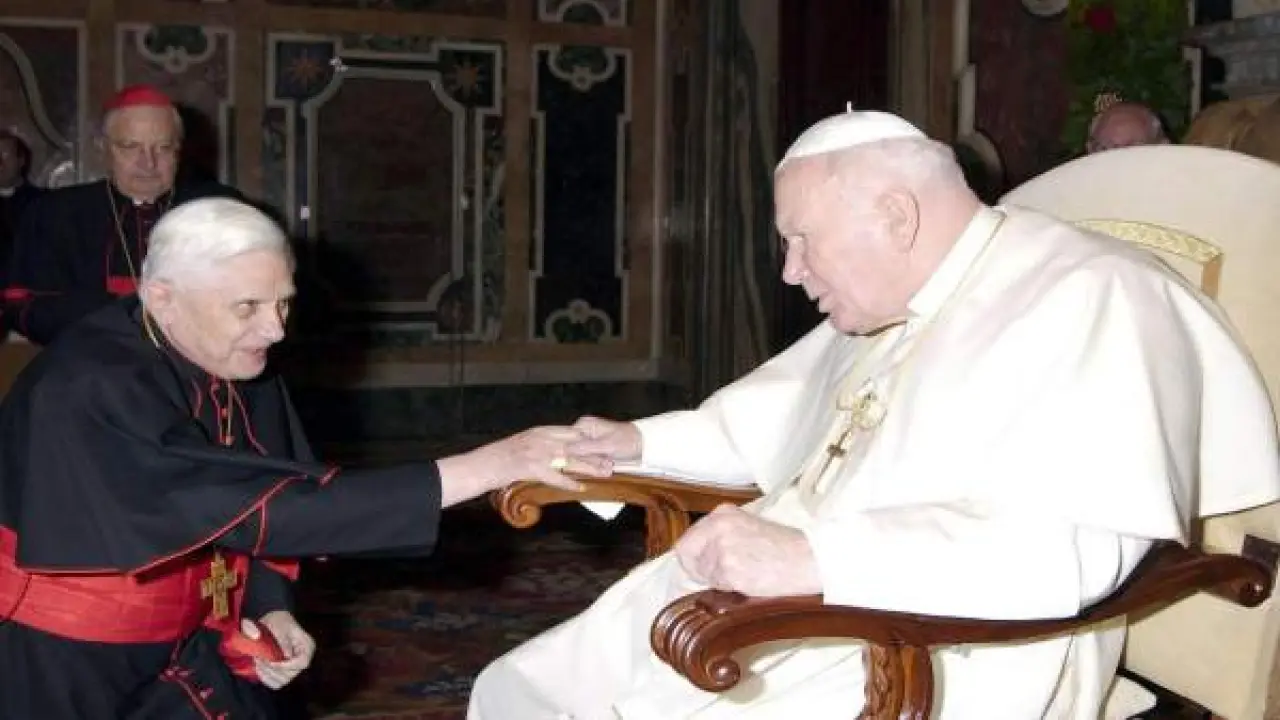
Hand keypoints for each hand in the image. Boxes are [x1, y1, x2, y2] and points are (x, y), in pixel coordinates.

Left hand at [250, 611, 315, 689]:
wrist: (272, 621)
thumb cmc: (278, 620)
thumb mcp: (280, 625)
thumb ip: (283, 639)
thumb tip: (286, 656)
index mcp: (307, 646)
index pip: (302, 663)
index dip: (286, 665)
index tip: (270, 661)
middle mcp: (303, 659)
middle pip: (292, 674)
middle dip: (272, 670)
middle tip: (258, 659)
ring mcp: (293, 667)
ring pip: (282, 681)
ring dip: (267, 674)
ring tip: (257, 662)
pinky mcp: (284, 671)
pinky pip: (276, 683)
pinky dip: (266, 678)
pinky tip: (259, 669)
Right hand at [440, 425, 613, 503]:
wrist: (480, 465)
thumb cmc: (499, 457)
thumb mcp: (522, 444)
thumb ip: (540, 444)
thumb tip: (556, 449)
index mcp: (539, 431)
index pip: (571, 433)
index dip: (589, 440)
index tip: (604, 446)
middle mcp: (540, 439)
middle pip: (575, 446)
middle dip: (595, 453)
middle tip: (612, 460)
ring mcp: (536, 453)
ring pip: (570, 460)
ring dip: (589, 467)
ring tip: (605, 473)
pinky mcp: (531, 468)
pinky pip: (555, 476)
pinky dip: (569, 482)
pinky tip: (581, 488)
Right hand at [566, 415, 641, 462]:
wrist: (644, 444)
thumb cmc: (627, 441)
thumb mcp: (606, 445)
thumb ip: (585, 448)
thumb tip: (564, 449)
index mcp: (583, 425)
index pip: (568, 442)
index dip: (573, 456)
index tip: (584, 463)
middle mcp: (583, 431)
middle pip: (575, 452)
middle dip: (589, 462)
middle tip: (605, 465)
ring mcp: (589, 441)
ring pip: (583, 458)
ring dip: (595, 466)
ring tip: (609, 466)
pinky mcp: (595, 450)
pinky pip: (591, 460)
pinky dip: (599, 466)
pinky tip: (609, 467)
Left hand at [673, 504, 821, 597]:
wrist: (808, 559)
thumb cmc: (785, 547)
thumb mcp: (749, 528)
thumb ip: (721, 537)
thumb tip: (695, 559)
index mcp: (723, 513)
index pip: (687, 540)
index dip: (694, 558)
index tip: (702, 567)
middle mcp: (718, 527)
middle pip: (688, 556)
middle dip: (701, 570)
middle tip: (724, 575)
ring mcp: (723, 548)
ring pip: (703, 574)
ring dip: (719, 580)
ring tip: (746, 574)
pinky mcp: (730, 570)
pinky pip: (717, 586)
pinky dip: (730, 588)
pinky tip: (749, 581)